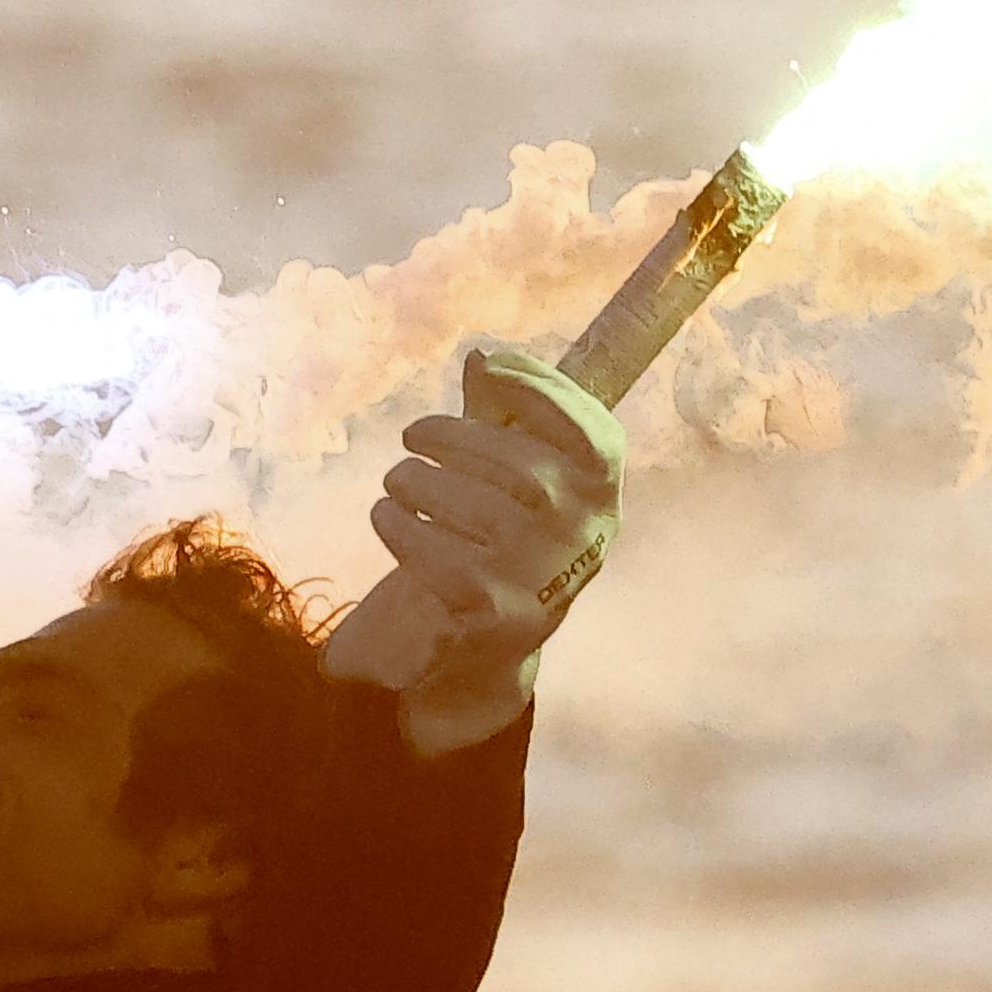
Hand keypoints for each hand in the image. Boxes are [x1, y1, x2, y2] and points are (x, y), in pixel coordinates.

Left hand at [369, 346, 625, 752]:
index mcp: (602, 488)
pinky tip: (389, 514)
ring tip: (397, 479)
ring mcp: (540, 571)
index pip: (584, 426)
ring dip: (412, 479)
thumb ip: (504, 414)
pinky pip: (428, 546)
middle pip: (510, 461)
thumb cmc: (508, 527)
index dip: (536, 386)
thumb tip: (479, 357)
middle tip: (412, 435)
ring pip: (463, 499)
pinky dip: (397, 522)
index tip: (487, 369)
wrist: (496, 635)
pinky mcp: (492, 607)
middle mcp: (583, 530)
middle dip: (447, 436)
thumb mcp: (522, 468)